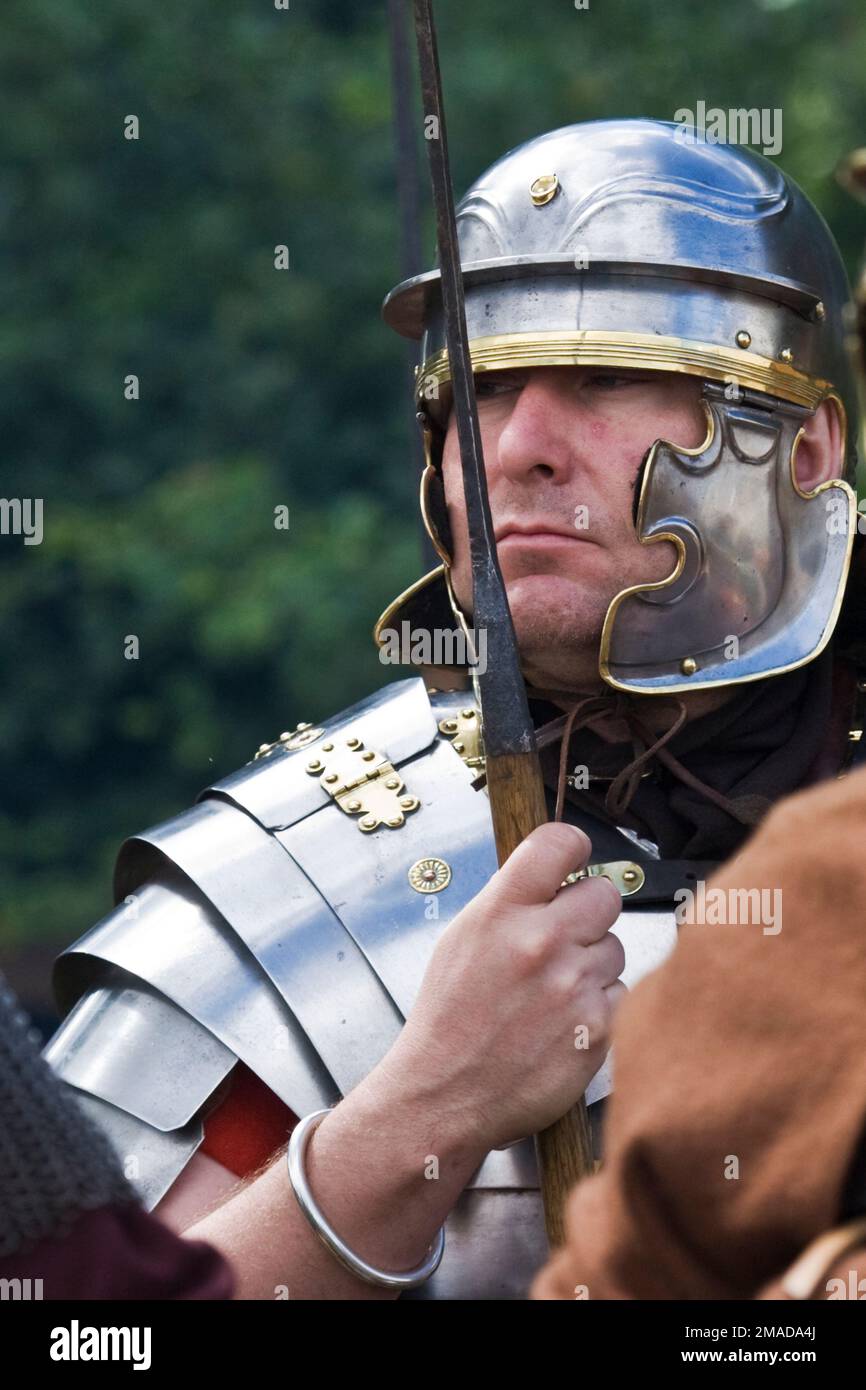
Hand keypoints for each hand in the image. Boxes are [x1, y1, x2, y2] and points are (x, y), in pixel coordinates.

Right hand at [374, 822, 626, 1154]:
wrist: (444, 1094)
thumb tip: (551, 878)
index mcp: (501, 912)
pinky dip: (599, 1005)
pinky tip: (564, 1021)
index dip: (573, 848)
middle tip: (566, 936)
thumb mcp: (461, 940)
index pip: (559, 844)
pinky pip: (620, 993)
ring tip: (554, 991)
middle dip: (588, 912)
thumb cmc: (449, 1020)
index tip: (575, 860)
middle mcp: (540, 942)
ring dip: (593, 963)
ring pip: (615, 946)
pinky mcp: (598, 1027)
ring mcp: (573, 985)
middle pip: (605, 893)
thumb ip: (509, 903)